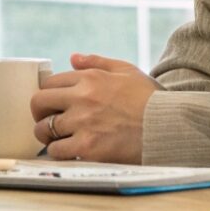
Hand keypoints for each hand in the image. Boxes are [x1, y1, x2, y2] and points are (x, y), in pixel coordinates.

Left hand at [28, 53, 159, 162]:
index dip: (49, 94)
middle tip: (48, 121)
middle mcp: (82, 98)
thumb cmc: (151, 100)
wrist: (170, 128)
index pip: (50, 83)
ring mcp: (83, 123)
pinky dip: (60, 153)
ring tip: (59, 139)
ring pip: (44, 129)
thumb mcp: (127, 71)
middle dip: (40, 113)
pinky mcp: (88, 148)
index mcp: (90, 78)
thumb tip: (73, 58)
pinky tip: (71, 152)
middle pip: (39, 103)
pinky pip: (57, 151)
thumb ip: (97, 62)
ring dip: (48, 136)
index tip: (53, 104)